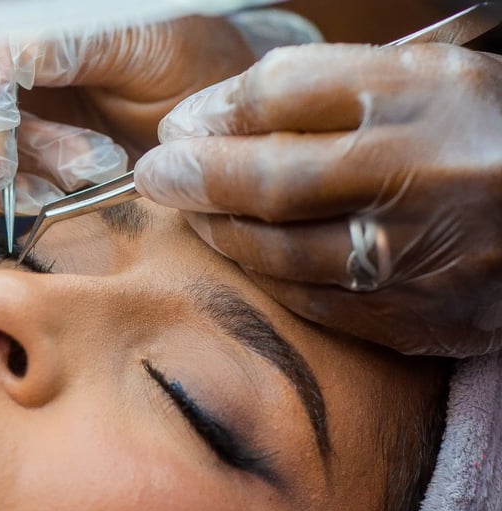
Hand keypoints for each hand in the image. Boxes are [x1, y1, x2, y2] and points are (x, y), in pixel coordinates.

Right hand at [0, 16, 253, 214]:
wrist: (197, 122)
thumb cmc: (178, 66)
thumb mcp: (140, 43)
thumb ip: (70, 43)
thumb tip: (5, 56)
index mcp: (21, 20)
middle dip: (2, 148)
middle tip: (80, 168)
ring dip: (1, 183)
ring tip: (80, 180)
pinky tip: (45, 199)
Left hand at [134, 43, 501, 357]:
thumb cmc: (480, 136)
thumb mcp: (417, 78)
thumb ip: (317, 89)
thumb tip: (212, 116)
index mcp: (427, 97)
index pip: (287, 93)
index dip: (216, 110)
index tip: (180, 124)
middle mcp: (426, 176)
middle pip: (273, 179)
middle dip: (196, 177)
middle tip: (156, 174)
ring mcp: (426, 257)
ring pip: (285, 252)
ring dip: (221, 233)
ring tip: (194, 212)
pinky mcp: (426, 318)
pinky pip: (318, 302)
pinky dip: (268, 277)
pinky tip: (247, 254)